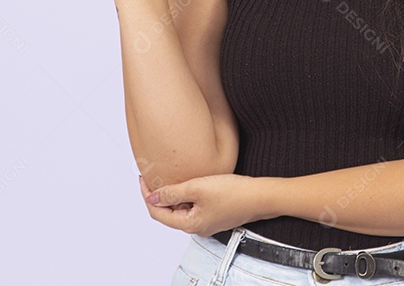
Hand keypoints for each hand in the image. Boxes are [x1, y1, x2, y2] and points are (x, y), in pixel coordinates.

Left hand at [138, 173, 266, 237]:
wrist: (261, 196)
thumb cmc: (234, 193)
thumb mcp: (197, 188)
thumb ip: (172, 193)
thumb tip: (152, 198)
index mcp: (189, 224)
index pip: (158, 213)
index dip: (147, 195)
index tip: (143, 179)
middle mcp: (197, 227)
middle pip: (168, 212)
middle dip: (159, 195)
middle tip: (154, 176)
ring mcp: (207, 221)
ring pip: (181, 209)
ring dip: (174, 194)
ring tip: (170, 176)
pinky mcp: (215, 214)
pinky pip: (194, 206)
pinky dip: (187, 195)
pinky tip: (190, 182)